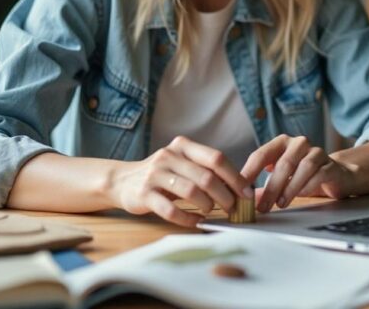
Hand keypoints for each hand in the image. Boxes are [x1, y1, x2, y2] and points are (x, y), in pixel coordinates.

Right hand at [109, 136, 253, 227]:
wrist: (121, 181)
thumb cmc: (162, 175)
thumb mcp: (182, 164)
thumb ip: (205, 170)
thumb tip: (241, 187)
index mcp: (182, 146)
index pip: (216, 158)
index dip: (235, 177)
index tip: (246, 193)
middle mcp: (168, 157)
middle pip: (206, 177)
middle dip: (225, 195)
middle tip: (232, 208)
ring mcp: (155, 175)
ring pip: (191, 191)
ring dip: (207, 206)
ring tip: (211, 211)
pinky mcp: (144, 195)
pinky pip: (171, 209)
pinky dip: (187, 219)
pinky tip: (195, 222)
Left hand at [241, 134, 357, 212]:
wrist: (336, 175)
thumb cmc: (303, 175)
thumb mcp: (281, 178)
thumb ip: (264, 187)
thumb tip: (244, 200)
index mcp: (281, 142)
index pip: (261, 154)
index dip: (249, 172)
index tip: (240, 189)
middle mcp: (299, 143)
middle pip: (283, 163)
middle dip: (271, 187)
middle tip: (262, 206)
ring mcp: (316, 152)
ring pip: (303, 167)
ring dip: (290, 188)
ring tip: (281, 204)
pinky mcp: (331, 165)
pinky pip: (318, 174)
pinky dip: (307, 186)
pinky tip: (301, 196)